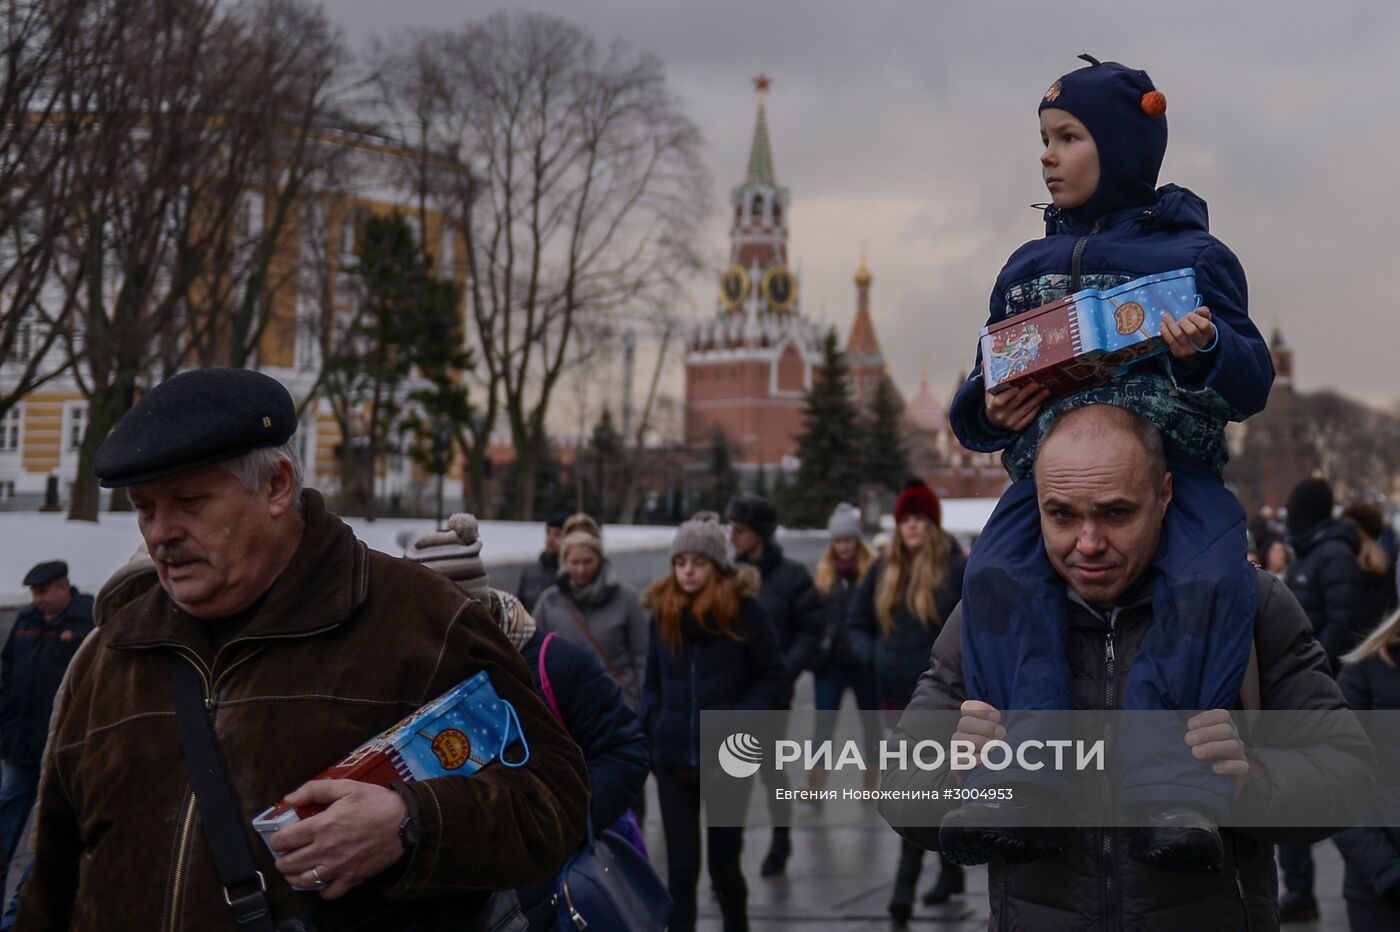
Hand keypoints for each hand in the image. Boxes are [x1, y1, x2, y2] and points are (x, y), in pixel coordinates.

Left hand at [267, 779, 407, 899]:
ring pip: (303, 881)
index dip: (276, 840)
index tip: (280, 838)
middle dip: (281, 860)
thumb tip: (289, 798)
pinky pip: (328, 892)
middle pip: (289, 864)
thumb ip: (315, 790)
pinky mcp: (351, 878)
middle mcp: (325, 850)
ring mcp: (338, 867)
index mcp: (322, 826)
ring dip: (294, 877)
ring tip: (296, 871)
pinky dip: (320, 889)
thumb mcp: (346, 787)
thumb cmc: (376, 802)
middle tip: (285, 855)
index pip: (283, 840)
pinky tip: (321, 880)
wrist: (405, 822)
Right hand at [951, 699, 1004, 784]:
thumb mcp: (1011, 738)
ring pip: (958, 738)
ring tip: (994, 749)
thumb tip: (1014, 714)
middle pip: (964, 722)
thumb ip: (1007, 726)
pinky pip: (956, 759)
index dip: (980, 709)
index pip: (968, 708)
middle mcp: (965, 734)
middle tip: (1002, 734)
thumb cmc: (1009, 756)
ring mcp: (959, 749)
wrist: (1003, 782)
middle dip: (985, 727)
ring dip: (978, 741)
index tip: (998, 717)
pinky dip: (969, 759)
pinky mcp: (958, 766)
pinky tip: (982, 762)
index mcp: (976, 723)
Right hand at [985, 383, 1050, 431]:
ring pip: (1026, 409)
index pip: (1000, 400)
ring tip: (1046, 391)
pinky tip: (1042, 401)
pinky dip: (1036, 409)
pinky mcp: (1018, 427)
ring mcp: (1010, 422)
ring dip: (1037, 399)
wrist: (993, 421)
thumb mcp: (990, 392)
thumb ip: (991, 379)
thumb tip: (988, 360)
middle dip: (1027, 392)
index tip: (1017, 386)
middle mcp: (1001, 416)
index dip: (1009, 394)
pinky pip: (1029, 417)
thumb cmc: (994, 401)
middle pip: (1016, 402)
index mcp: (992, 406)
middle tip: (1037, 384)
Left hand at [1161, 307, 1215, 360]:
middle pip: (1191, 331)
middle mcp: (1201, 343)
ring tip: (1166, 316)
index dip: (1195, 318)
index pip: (1204, 325)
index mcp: (1209, 334)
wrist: (1192, 349)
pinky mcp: (1179, 352)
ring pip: (1179, 334)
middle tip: (1180, 319)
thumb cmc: (1198, 330)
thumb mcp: (1204, 320)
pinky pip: (1170, 340)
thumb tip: (1199, 309)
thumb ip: (1204, 313)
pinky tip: (1162, 324)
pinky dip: (1165, 331)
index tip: (1189, 314)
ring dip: (1171, 323)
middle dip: (1183, 321)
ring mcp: (1189, 349)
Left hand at [1185, 709, 1247, 800]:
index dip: (1206, 718)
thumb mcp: (1191, 742)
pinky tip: (1214, 769)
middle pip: (1226, 729)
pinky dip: (1228, 766)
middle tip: (1188, 741)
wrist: (1207, 785)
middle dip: (1205, 733)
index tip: (1189, 725)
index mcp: (1223, 727)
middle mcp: (1233, 738)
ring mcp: (1239, 755)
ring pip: (1233, 745)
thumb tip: (1166, 722)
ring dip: (1213, 747)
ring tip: (1196, 753)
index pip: (1223, 715)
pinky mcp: (1242, 772)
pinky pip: (1241, 767)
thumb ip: (1186, 732)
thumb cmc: (1195, 758)